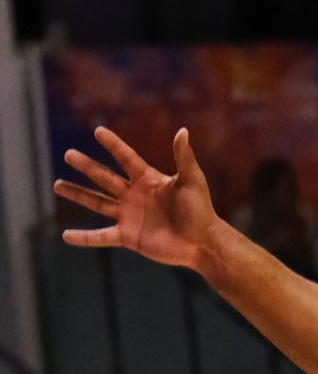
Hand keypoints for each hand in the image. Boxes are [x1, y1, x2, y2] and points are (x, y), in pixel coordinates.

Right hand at [55, 126, 223, 271]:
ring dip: (77, 194)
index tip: (98, 130)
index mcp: (148, 180)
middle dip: (86, 166)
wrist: (203, 242)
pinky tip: (66, 236)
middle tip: (68, 154)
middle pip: (105, 177)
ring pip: (97, 202)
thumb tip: (183, 130)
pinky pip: (101, 236)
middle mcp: (135, 196)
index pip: (126, 158)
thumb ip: (184, 157)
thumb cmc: (201, 210)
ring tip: (57, 185)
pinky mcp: (128, 236)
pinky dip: (84, 238)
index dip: (113, 145)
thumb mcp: (192, 181)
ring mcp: (129, 216)